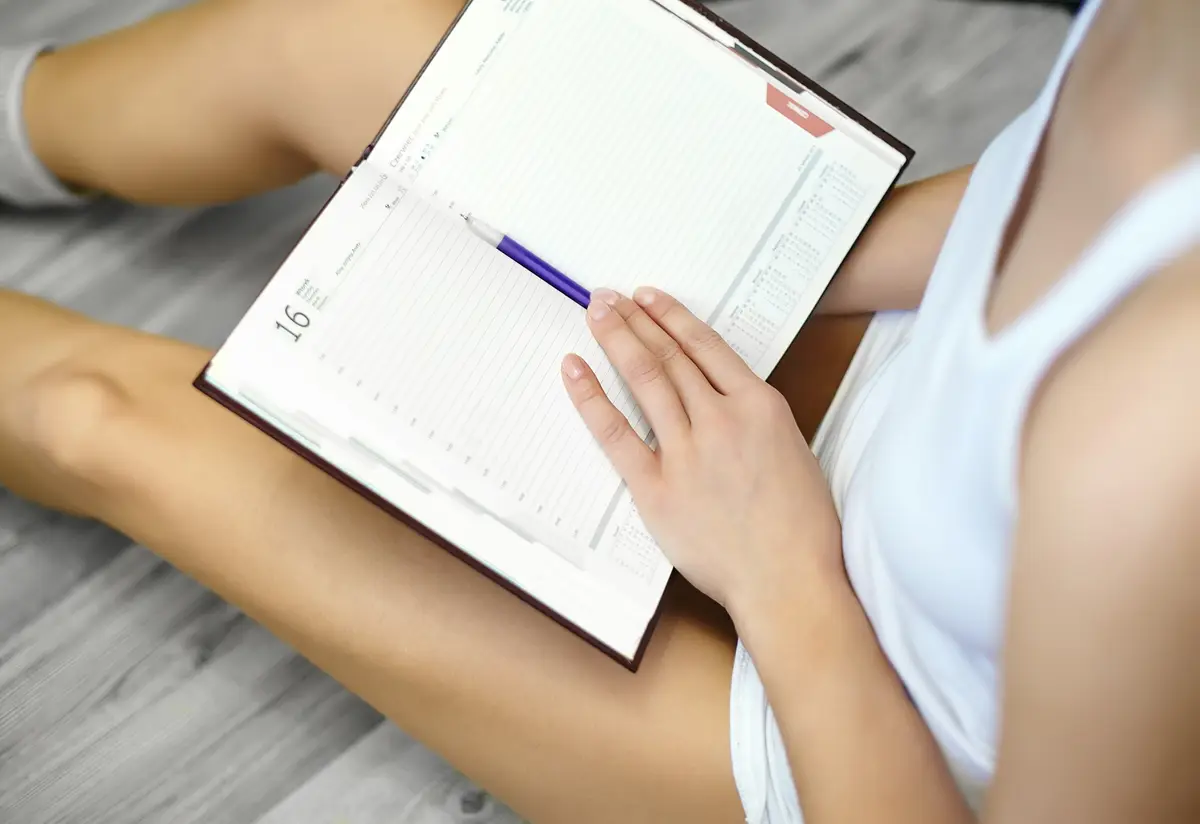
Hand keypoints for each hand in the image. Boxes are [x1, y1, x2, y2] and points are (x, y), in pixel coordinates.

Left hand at [561, 287, 844, 613]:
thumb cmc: (800, 527)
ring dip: (617, 339)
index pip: (706, 346)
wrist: (788, 581)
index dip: (672, 316)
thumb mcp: (792, 451)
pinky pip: (616, 434)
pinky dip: (592, 397)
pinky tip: (575, 369)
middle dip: (636, 320)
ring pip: (645, 380)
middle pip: (669, 356)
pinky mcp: (657, 489)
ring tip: (596, 313)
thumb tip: (720, 399)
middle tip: (610, 296)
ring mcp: (687, 453)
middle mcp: (721, 420)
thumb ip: (754, 419)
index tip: (649, 297)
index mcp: (760, 406)